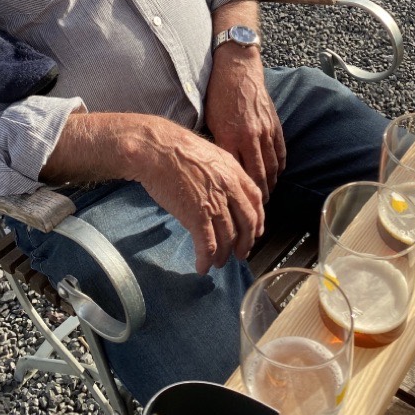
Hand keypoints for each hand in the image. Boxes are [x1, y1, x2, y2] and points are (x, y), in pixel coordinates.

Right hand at [136, 119, 264, 273]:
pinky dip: (206, 259)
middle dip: (246, 242)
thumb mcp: (208, 154)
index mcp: (233, 170)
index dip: (258, 219)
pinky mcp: (197, 217)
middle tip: (240, 254)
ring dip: (224, 254)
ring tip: (218, 262)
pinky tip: (202, 266)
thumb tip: (222, 190)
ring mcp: (215, 203)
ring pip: (228, 237)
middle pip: (247, 222)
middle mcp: (229, 188)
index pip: (256, 199)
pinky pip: (208, 245)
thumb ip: (221, 173)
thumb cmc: (175, 147)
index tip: (255, 231)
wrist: (156, 149)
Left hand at [204, 45, 285, 201]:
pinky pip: (281, 153)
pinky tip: (275, 175)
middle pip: (258, 176)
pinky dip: (280, 167)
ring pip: (272, 167)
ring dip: (270, 184)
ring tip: (266, 196)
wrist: (237, 69)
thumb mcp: (210, 121)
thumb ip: (218, 145)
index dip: (239, 193)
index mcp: (230, 137)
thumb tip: (219, 168)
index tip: (238, 205)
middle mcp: (250, 137)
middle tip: (257, 209)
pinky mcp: (275, 125)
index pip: (237, 174)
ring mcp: (266, 132)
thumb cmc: (218, 95)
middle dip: (259, 196)